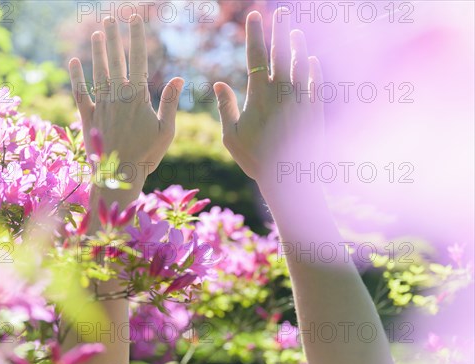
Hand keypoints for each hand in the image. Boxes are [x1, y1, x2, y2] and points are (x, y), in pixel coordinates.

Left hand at [68, 15, 183, 180]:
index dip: (136, 38)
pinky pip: (80, 92)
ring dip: (98, 51)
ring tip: (97, 33)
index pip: (137, 59)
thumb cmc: (147, 155)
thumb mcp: (166, 130)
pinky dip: (76, 76)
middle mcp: (117, 96)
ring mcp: (101, 105)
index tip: (135, 19)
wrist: (120, 176)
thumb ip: (170, 102)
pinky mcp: (88, 117)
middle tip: (111, 18)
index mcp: (137, 97)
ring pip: (98, 72)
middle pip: (115, 60)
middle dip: (114, 37)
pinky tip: (74, 61)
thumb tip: (179, 77)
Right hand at [214, 9, 323, 183]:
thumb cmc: (256, 159)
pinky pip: (315, 80)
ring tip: (295, 30)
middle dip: (279, 28)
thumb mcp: (232, 136)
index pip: (256, 56)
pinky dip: (314, 67)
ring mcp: (301, 98)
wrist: (290, 177)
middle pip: (281, 52)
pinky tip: (312, 59)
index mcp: (259, 95)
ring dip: (297, 44)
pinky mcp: (315, 108)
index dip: (254, 33)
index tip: (253, 15)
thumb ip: (225, 108)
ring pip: (301, 62)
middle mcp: (282, 91)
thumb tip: (218, 84)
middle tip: (281, 11)